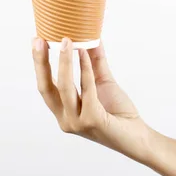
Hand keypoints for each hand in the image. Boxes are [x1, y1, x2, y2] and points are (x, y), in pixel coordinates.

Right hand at [32, 37, 152, 160]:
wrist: (138, 137)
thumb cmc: (119, 112)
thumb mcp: (102, 83)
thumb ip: (94, 62)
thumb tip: (91, 38)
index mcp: (64, 111)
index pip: (45, 86)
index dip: (39, 64)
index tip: (36, 41)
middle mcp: (65, 119)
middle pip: (46, 87)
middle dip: (41, 62)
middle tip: (39, 40)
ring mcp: (77, 122)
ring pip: (64, 87)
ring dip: (64, 62)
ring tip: (66, 40)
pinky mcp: (92, 121)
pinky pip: (87, 89)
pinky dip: (85, 69)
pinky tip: (84, 52)